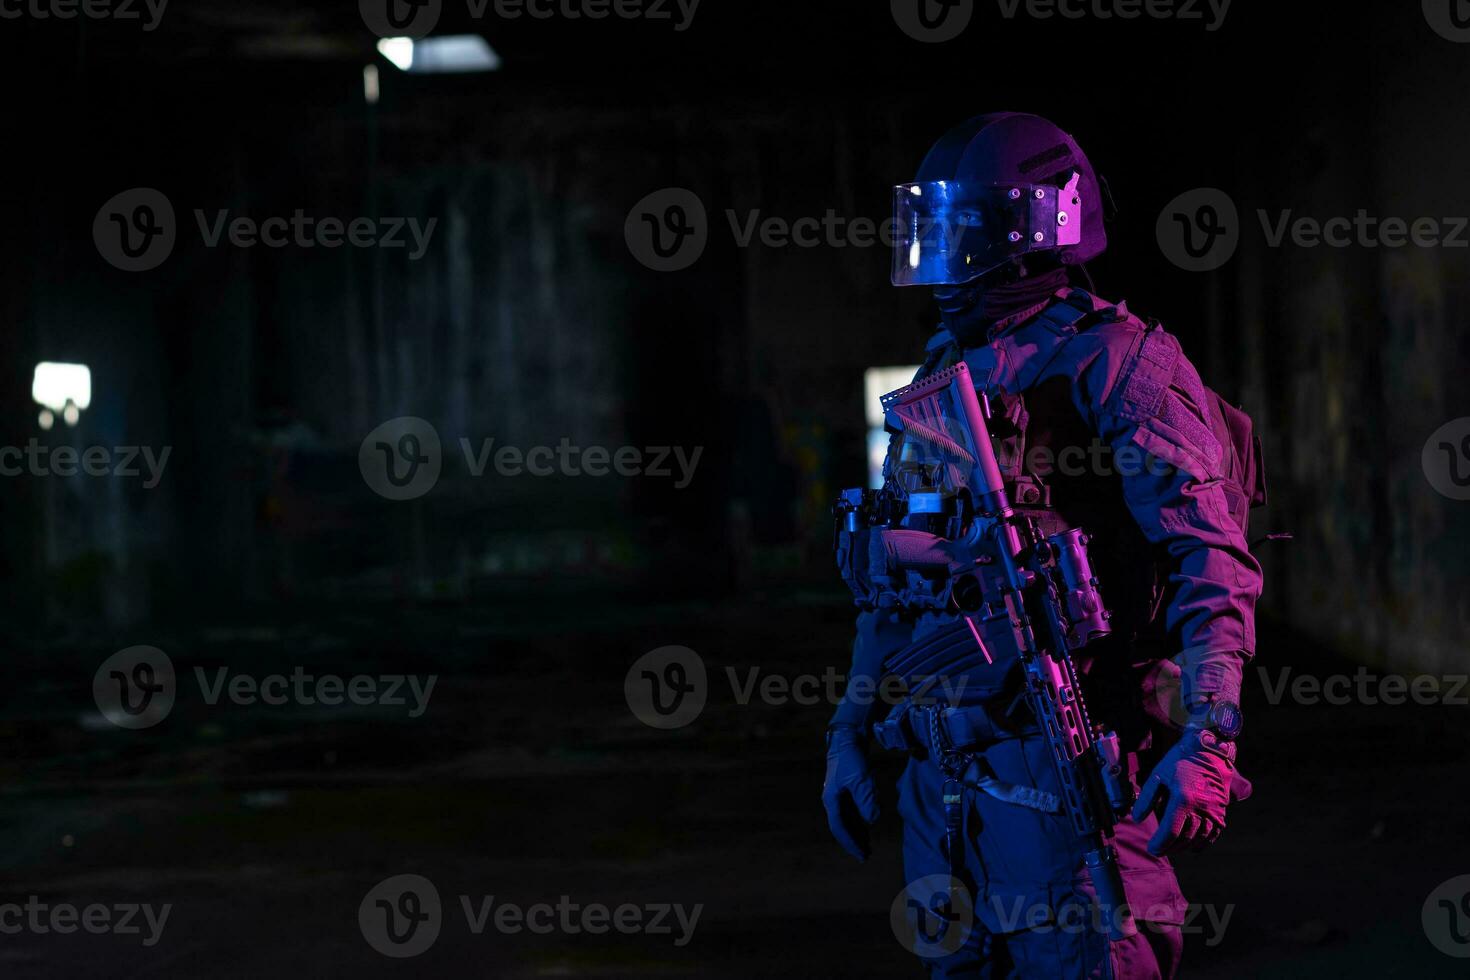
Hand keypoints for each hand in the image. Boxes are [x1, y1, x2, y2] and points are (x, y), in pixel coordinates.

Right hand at [822, 725, 878, 861]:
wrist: (846, 739)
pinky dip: (858, 821)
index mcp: (832, 800)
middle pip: (842, 826)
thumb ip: (866, 801)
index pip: (840, 827)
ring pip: (846, 819)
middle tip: (865, 856)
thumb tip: (872, 821)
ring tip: (867, 845)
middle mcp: (832, 800)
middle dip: (853, 841)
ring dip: (856, 832)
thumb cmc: (851, 759)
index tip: (861, 854)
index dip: (850, 842)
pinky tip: (867, 826)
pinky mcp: (845, 789)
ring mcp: (838, 794)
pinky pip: (851, 811)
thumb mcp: (860, 780)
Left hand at [1130, 730, 1249, 855]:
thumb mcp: (1157, 775)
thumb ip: (1146, 798)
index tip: (1151, 849)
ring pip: (1199, 838)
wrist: (1207, 750)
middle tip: (1159, 850)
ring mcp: (1214, 810)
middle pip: (1185, 838)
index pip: (1171, 831)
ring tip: (1172, 848)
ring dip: (1184, 847)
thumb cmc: (1179, 761)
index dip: (1160, 844)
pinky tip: (1192, 845)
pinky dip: (1202, 843)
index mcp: (1183, 798)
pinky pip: (1213, 834)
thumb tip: (1137, 818)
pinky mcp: (1222, 811)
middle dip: (1170, 847)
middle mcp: (1202, 807)